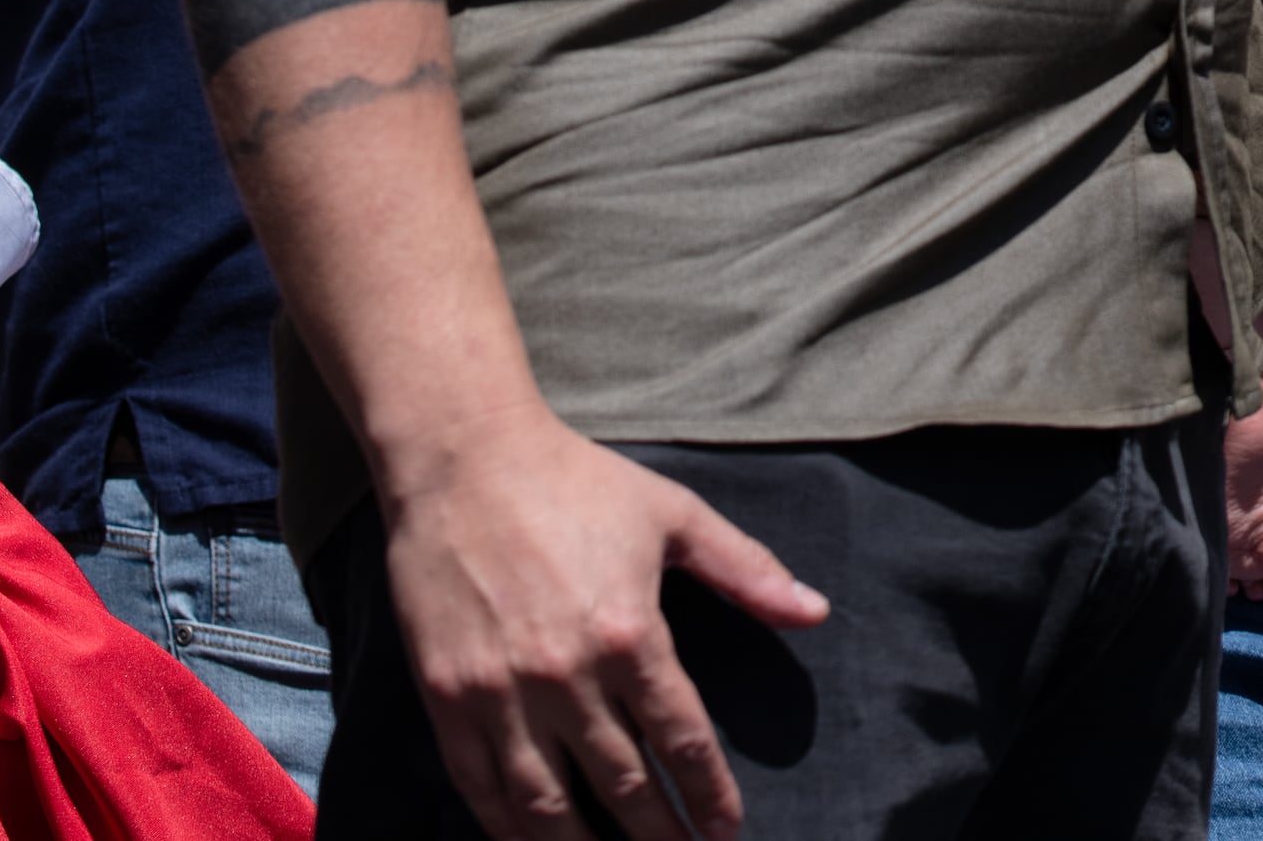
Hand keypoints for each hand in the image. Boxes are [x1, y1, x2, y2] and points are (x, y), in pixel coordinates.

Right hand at [386, 413, 825, 840]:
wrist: (464, 459)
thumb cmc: (576, 482)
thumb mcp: (674, 514)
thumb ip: (746, 569)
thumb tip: (815, 612)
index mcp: (629, 632)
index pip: (681, 739)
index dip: (709, 794)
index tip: (725, 829)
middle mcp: (565, 675)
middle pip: (623, 784)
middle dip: (660, 834)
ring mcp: (500, 692)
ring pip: (549, 803)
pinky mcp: (447, 697)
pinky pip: (481, 785)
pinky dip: (510, 827)